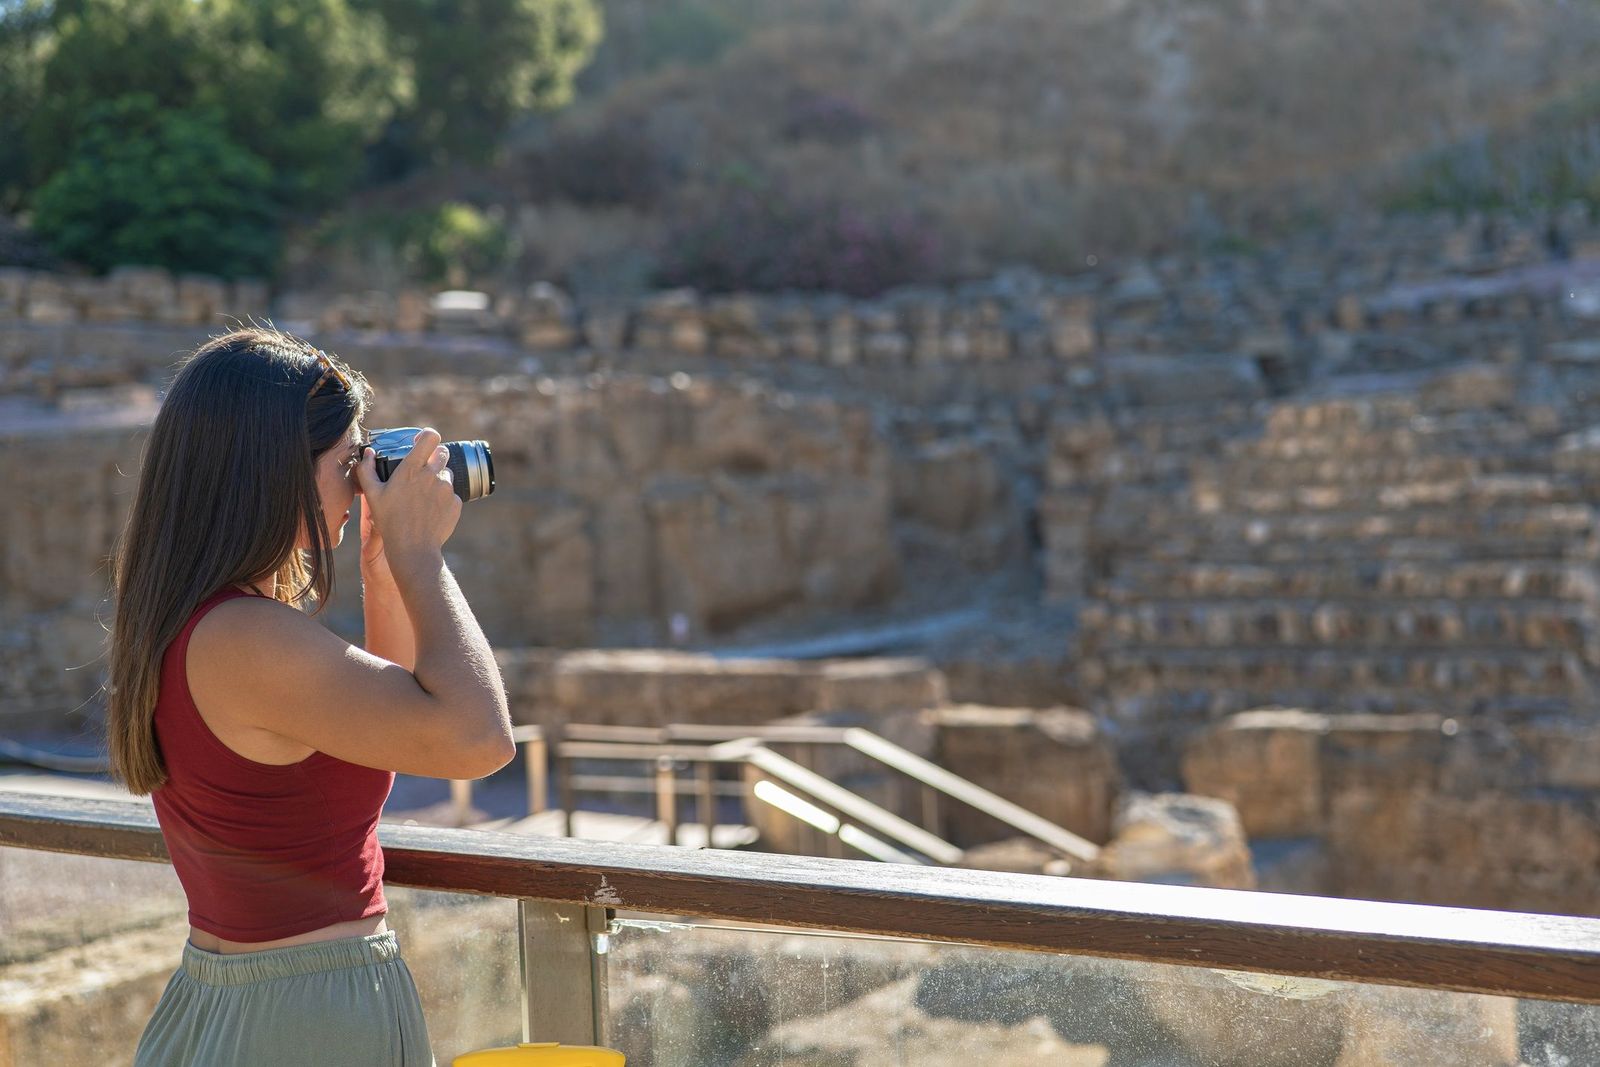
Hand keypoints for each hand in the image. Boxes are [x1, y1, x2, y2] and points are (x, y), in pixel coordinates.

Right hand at [352, 428, 461, 575]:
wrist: (413, 549)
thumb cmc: (390, 522)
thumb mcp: (372, 495)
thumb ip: (366, 470)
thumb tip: (368, 453)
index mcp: (412, 469)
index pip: (431, 437)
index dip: (427, 435)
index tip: (421, 442)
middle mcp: (432, 475)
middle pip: (443, 452)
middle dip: (434, 457)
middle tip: (423, 471)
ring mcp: (446, 489)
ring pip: (447, 475)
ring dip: (438, 480)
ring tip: (423, 497)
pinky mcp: (456, 503)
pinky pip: (452, 494)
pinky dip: (443, 499)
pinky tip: (431, 511)